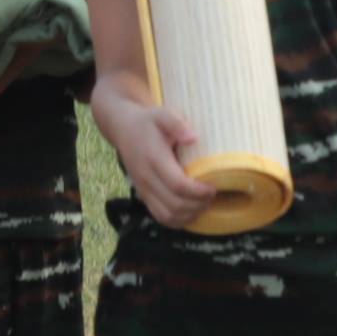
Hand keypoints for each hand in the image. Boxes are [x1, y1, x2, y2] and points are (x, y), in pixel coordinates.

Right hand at [95, 93, 214, 227]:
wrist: (123, 129)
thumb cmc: (148, 122)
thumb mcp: (163, 114)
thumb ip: (177, 124)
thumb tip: (193, 139)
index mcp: (154, 160)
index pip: (178, 185)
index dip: (198, 191)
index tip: (213, 187)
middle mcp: (147, 179)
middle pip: (175, 204)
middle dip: (198, 204)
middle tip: (213, 196)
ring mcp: (144, 190)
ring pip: (168, 215)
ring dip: (189, 215)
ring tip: (204, 204)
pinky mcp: (143, 196)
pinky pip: (160, 217)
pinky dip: (178, 220)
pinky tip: (191, 212)